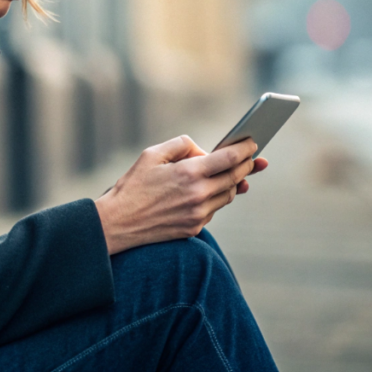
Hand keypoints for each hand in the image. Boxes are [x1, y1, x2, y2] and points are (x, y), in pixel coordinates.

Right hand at [93, 135, 263, 255]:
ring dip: (234, 183)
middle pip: (235, 178)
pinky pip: (214, 209)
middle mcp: (198, 194)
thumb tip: (203, 150)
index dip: (244, 149)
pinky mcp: (194, 228)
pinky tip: (214, 190)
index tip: (253, 143)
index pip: (229, 158)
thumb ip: (181, 145)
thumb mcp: (152, 154)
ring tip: (236, 173)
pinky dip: (217, 197)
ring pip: (228, 195)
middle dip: (247, 166)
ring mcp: (198, 214)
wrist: (118, 223)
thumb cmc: (133, 185)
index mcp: (189, 172)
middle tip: (253, 158)